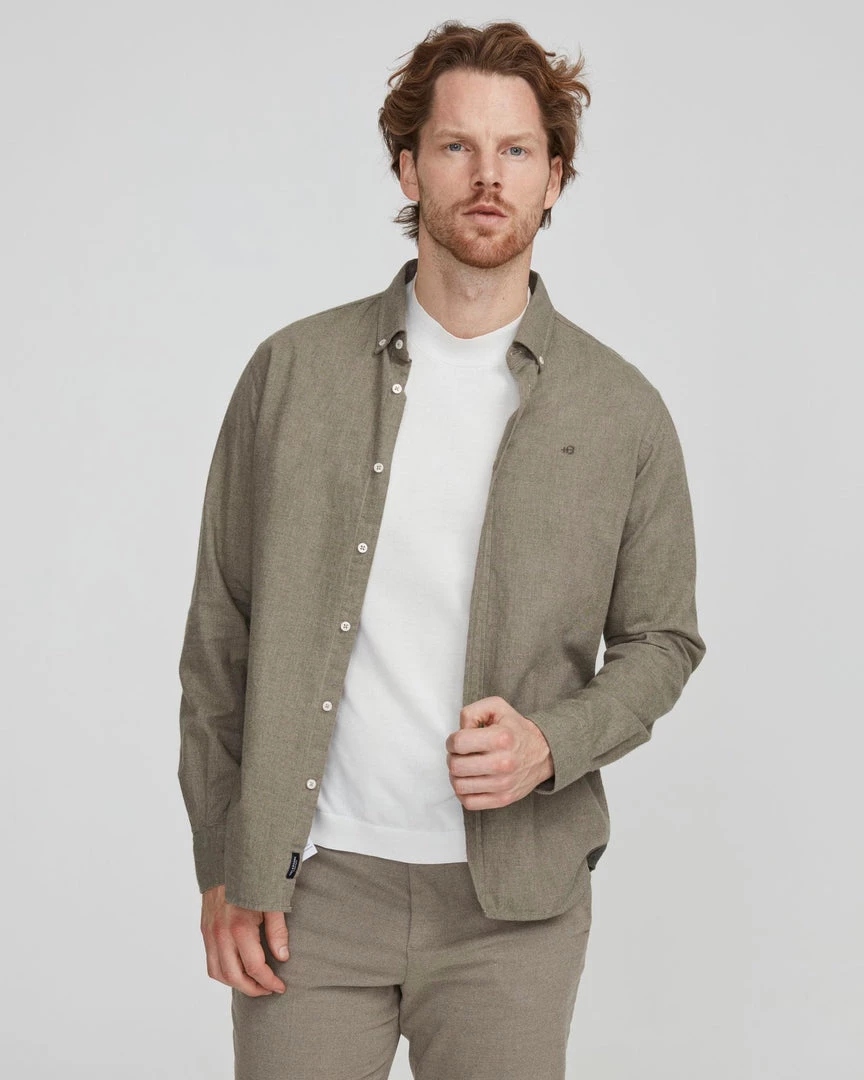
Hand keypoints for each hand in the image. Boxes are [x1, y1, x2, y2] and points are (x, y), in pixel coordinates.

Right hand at [201, 884, 289, 996]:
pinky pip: (210, 961)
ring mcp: (209, 933)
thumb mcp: (271, 901)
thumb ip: (277, 931)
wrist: (226, 859)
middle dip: (253, 989)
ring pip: (217, 973)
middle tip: (268, 989)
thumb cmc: (252, 879)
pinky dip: (223, 972)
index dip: (269, 982)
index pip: (254, 967)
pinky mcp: (204, 930)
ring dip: (236, 983)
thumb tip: (283, 957)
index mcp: (239, 927)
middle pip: (234, 977)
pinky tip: (238, 969)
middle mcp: (220, 934)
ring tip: (254, 983)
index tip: (280, 987)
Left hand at [445, 695, 553, 809]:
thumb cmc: (515, 729)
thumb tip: (459, 731)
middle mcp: (503, 763)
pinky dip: (463, 792)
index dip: (451, 741)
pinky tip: (470, 781)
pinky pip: (469, 802)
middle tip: (460, 754)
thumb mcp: (496, 707)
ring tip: (465, 767)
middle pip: (456, 766)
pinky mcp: (503, 799)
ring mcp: (503, 784)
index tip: (457, 741)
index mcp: (501, 738)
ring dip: (456, 775)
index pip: (458, 743)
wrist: (543, 753)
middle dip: (452, 758)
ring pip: (459, 786)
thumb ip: (472, 712)